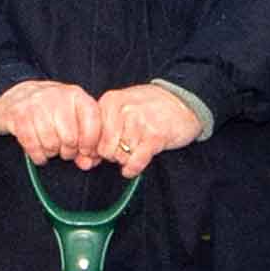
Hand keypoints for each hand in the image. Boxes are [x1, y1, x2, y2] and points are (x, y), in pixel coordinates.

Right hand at [0, 77, 106, 169]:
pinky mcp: (18, 115)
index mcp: (76, 95)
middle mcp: (57, 96)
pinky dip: (38, 155)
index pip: (93, 122)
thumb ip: (85, 142)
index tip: (85, 152)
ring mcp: (36, 104)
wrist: (18, 97)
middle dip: (68, 151)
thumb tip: (87, 163)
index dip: (91, 143)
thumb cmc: (52, 112)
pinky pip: (32, 145)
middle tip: (63, 149)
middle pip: (70, 138)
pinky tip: (39, 153)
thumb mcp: (73, 119)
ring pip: (51, 143)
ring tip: (50, 147)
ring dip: (51, 152)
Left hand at [90, 83, 209, 163]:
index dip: (94, 148)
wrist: (183, 101)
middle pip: (104, 149)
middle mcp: (123, 110)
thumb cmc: (150, 107)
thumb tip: (86, 159)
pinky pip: (136, 161)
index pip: (90, 135)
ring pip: (120, 156)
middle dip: (112, 155)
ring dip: (126, 159)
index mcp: (110, 101)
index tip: (100, 153)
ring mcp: (139, 123)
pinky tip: (134, 167)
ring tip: (134, 150)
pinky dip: (133, 168)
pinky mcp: (155, 136)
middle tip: (122, 150)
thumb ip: (103, 127)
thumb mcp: (122, 107)